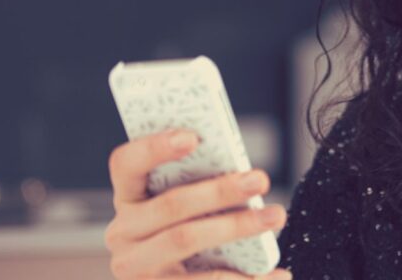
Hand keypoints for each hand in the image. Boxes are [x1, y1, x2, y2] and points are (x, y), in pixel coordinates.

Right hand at [104, 129, 291, 279]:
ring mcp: (136, 268)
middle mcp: (123, 233)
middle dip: (219, 189)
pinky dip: (246, 279)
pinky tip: (278, 273)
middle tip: (260, 178)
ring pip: (185, 239)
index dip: (154, 147)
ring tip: (276, 216)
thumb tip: (243, 171)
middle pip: (170, 204)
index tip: (193, 137)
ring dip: (236, 226)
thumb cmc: (186, 231)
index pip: (126, 164)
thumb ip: (198, 185)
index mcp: (129, 198)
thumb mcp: (182, 208)